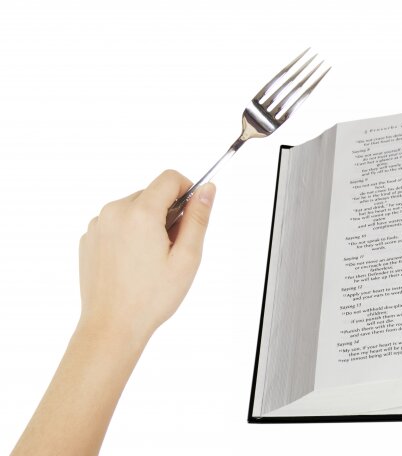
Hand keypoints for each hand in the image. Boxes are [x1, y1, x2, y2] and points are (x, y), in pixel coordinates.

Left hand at [78, 170, 215, 345]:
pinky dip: (129, 234)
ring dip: (148, 223)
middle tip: (173, 247)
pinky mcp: (89, 239)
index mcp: (140, 214)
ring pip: (133, 208)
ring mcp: (97, 225)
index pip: (169, 178)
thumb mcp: (187, 258)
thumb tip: (207, 190)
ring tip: (152, 259)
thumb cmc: (151, 297)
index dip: (187, 190)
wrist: (112, 326)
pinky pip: (116, 224)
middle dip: (167, 212)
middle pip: (151, 193)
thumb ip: (198, 218)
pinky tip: (133, 263)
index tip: (192, 212)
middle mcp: (114, 212)